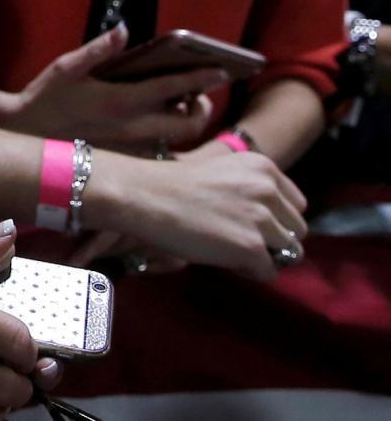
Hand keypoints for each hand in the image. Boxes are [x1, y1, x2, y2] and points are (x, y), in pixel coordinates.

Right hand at [0, 25, 229, 150]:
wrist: (25, 136)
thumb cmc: (45, 98)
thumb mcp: (66, 67)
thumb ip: (99, 49)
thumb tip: (124, 29)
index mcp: (122, 100)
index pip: (174, 88)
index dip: (202, 78)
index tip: (221, 70)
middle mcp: (134, 127)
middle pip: (189, 124)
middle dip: (202, 108)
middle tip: (199, 95)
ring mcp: (132, 148)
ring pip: (177, 140)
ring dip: (186, 123)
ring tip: (182, 107)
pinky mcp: (126, 160)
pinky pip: (160, 151)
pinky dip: (167, 138)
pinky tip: (158, 126)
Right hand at [84, 139, 308, 279]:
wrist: (141, 195)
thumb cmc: (170, 184)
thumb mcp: (222, 172)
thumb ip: (251, 190)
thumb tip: (272, 224)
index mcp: (263, 167)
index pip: (296, 206)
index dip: (275, 219)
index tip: (248, 223)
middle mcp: (268, 190)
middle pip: (296, 231)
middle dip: (273, 240)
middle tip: (238, 239)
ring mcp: (261, 219)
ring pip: (288, 253)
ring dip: (263, 257)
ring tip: (231, 250)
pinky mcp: (250, 247)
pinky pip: (268, 272)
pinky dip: (249, 272)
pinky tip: (223, 259)